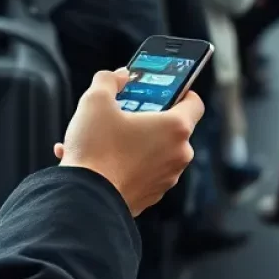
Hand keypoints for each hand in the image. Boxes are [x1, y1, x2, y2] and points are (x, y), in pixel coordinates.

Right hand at [54, 70, 202, 215]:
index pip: (194, 102)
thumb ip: (110, 80)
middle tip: (126, 111)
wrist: (84, 201)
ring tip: (105, 137)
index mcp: (175, 128)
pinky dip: (128, 163)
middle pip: (172, 127)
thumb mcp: (96, 100)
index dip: (180, 91)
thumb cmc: (96, 150)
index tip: (162, 90)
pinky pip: (143, 171)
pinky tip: (101, 158)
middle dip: (149, 118)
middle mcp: (178, 155)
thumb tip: (119, 77)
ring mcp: (166, 179)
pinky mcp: (150, 197)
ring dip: (135, 141)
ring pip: (155, 150)